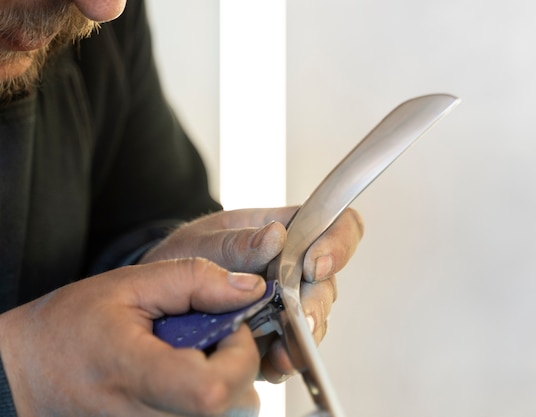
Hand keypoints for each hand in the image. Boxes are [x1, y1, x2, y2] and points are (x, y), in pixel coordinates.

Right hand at [0, 258, 265, 416]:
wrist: (27, 376)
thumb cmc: (70, 329)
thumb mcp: (128, 286)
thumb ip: (194, 281)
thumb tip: (250, 289)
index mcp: (135, 375)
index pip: (213, 391)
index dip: (239, 355)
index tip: (229, 327)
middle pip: (233, 405)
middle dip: (238, 363)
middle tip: (210, 336)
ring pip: (226, 416)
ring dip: (225, 380)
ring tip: (191, 355)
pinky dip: (207, 395)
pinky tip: (183, 373)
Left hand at [141, 207, 364, 381]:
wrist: (163, 293)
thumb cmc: (188, 255)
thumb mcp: (204, 241)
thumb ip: (238, 242)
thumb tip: (275, 236)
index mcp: (290, 230)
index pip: (337, 226)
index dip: (338, 244)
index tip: (314, 265)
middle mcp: (298, 267)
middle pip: (328, 283)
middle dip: (315, 304)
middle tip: (301, 319)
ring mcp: (291, 303)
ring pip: (315, 320)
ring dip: (302, 338)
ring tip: (282, 353)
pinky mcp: (279, 335)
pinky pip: (293, 350)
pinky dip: (284, 360)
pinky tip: (269, 365)